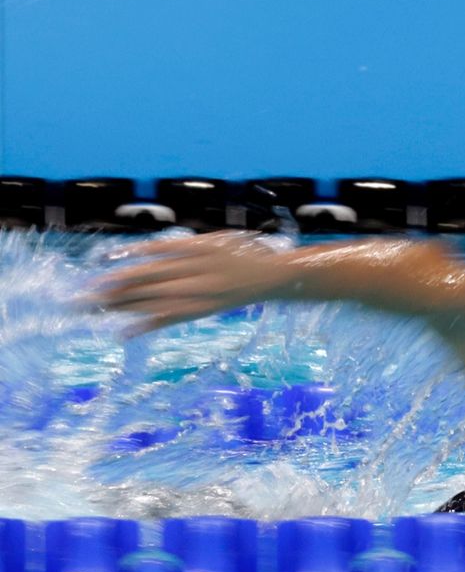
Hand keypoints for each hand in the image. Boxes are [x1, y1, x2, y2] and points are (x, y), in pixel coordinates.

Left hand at [93, 231, 292, 334]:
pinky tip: (124, 332)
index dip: (124, 264)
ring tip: (96, 311)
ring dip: (123, 306)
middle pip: (147, 280)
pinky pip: (170, 319)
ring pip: (154, 300)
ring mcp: (198, 292)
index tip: (100, 270)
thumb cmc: (244, 254)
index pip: (151, 257)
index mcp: (195, 248)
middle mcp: (194, 270)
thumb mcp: (214, 239)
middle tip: (85, 296)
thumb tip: (146, 254)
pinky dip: (146, 325)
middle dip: (114, 288)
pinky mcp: (202, 310)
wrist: (274, 276)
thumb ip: (183, 246)